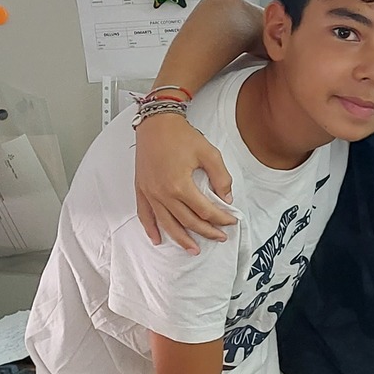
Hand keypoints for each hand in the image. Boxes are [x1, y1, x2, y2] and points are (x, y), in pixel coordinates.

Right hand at [134, 110, 235, 252]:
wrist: (156, 123)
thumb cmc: (180, 135)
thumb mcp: (209, 153)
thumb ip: (221, 177)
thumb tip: (226, 198)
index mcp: (180, 185)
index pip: (206, 211)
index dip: (221, 218)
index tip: (231, 220)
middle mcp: (163, 193)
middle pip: (188, 221)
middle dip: (206, 232)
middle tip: (219, 237)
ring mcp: (150, 193)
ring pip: (167, 224)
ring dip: (181, 239)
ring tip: (193, 249)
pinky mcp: (142, 190)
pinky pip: (145, 215)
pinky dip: (151, 229)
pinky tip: (158, 239)